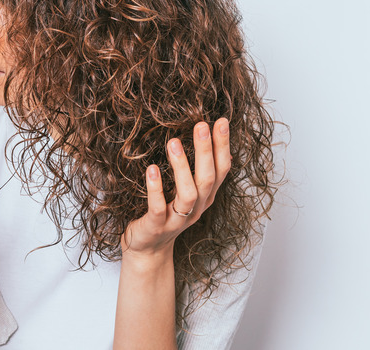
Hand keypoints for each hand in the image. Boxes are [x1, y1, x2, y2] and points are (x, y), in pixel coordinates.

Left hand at [121, 118, 230, 259]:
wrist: (148, 249)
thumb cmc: (165, 213)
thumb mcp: (186, 192)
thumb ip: (197, 172)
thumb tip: (214, 142)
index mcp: (205, 197)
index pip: (221, 169)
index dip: (222, 146)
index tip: (221, 121)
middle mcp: (196, 208)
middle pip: (207, 178)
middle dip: (206, 151)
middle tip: (201, 125)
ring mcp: (177, 219)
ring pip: (188, 194)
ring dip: (182, 167)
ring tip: (173, 142)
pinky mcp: (156, 226)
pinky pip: (158, 207)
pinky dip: (155, 188)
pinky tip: (151, 169)